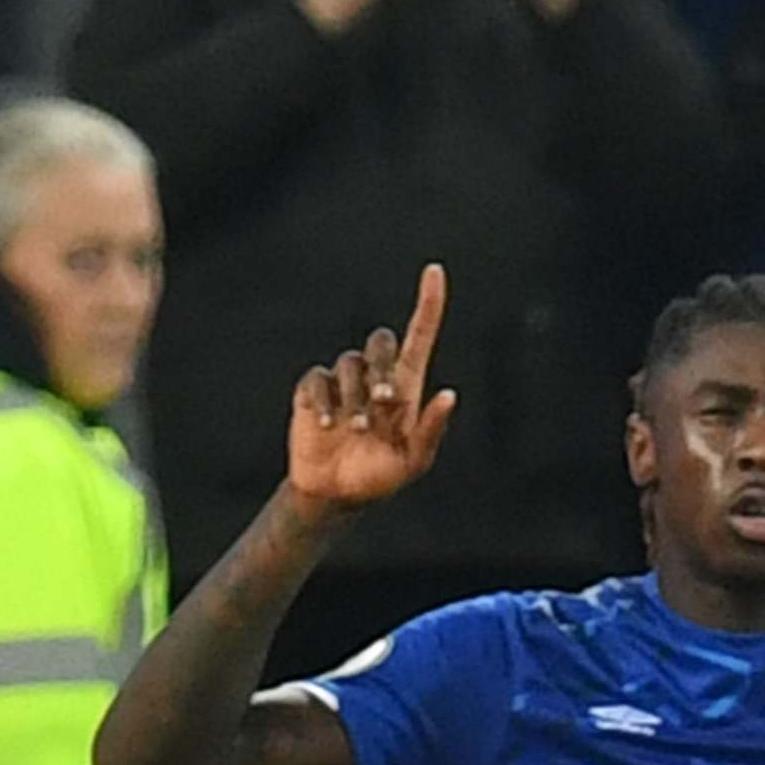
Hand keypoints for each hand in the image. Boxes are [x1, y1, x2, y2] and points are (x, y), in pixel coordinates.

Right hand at [288, 265, 457, 514]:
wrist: (339, 494)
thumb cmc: (382, 475)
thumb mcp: (414, 460)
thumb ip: (432, 429)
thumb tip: (451, 394)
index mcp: (407, 386)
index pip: (420, 335)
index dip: (428, 303)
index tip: (435, 271)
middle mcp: (376, 376)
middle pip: (381, 342)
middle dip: (383, 368)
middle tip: (385, 403)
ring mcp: (342, 382)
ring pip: (349, 364)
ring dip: (354, 396)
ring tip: (354, 429)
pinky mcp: (313, 392)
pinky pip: (317, 380)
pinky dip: (323, 400)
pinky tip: (327, 425)